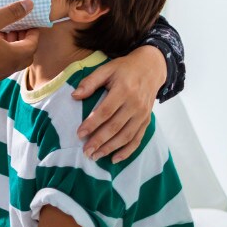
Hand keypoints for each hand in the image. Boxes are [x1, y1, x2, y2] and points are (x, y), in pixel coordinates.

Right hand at [0, 0, 39, 99]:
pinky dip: (2, 51)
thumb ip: (10, 12)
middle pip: (26, 53)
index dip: (33, 30)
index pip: (33, 43)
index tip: (29, 18)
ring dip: (12, 44)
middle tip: (17, 24)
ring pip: (13, 58)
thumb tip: (29, 4)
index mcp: (13, 56)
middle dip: (24, 38)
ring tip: (2, 29)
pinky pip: (2, 62)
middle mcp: (8, 68)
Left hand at [71, 45, 164, 161]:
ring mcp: (142, 114)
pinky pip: (138, 139)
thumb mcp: (106, 69)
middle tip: (85, 151)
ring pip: (126, 136)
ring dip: (111, 148)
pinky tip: (115, 159)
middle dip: (99, 141)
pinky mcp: (146, 120)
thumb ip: (90, 82)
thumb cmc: (124, 69)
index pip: (105, 111)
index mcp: (123, 90)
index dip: (92, 124)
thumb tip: (74, 96)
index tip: (79, 134)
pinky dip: (127, 151)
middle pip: (115, 127)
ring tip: (96, 156)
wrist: (151, 67)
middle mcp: (135, 104)